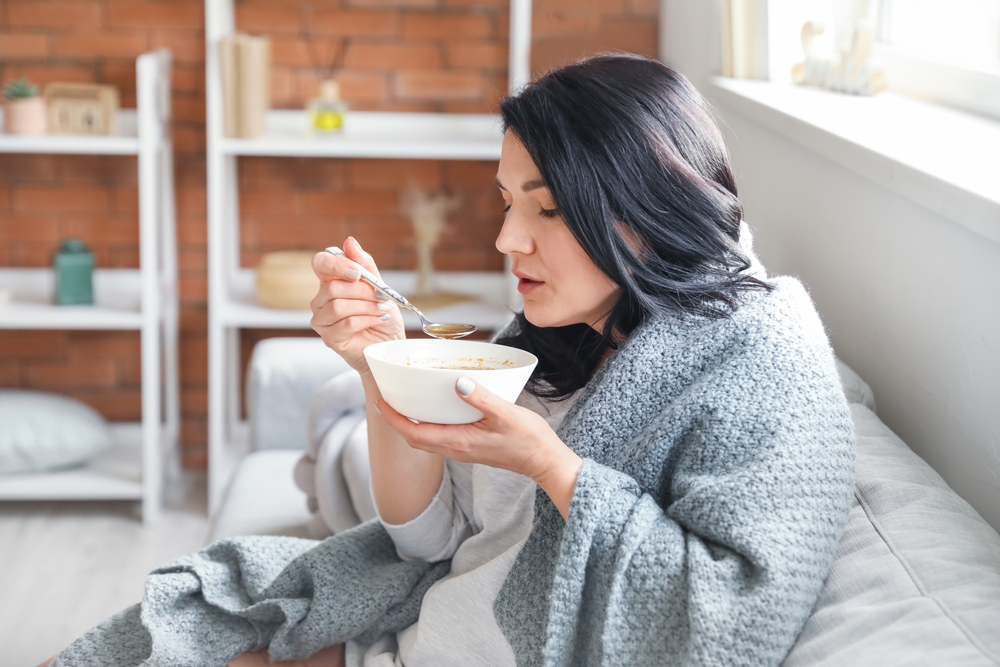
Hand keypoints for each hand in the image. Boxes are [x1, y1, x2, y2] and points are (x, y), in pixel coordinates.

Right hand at [310, 237, 404, 374]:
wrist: (391, 344)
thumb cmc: (383, 315)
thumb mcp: (379, 286)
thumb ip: (365, 265)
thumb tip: (349, 241)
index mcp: (331, 282)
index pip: (320, 263)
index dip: (336, 265)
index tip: (357, 273)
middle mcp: (321, 300)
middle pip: (333, 288)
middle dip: (363, 292)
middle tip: (381, 297)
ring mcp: (322, 320)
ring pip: (338, 306)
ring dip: (367, 307)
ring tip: (382, 310)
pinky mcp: (329, 338)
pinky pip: (345, 323)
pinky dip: (367, 320)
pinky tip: (378, 320)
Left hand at [375, 378, 582, 519]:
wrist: (544, 461)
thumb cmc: (528, 440)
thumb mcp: (505, 413)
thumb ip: (481, 397)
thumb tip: (457, 382)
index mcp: (458, 441)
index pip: (413, 433)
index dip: (393, 418)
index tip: (381, 402)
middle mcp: (455, 449)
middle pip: (414, 438)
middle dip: (397, 421)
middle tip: (387, 399)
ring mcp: (462, 451)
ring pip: (426, 439)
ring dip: (411, 424)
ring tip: (405, 403)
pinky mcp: (470, 448)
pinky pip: (440, 438)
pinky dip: (428, 425)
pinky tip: (435, 410)